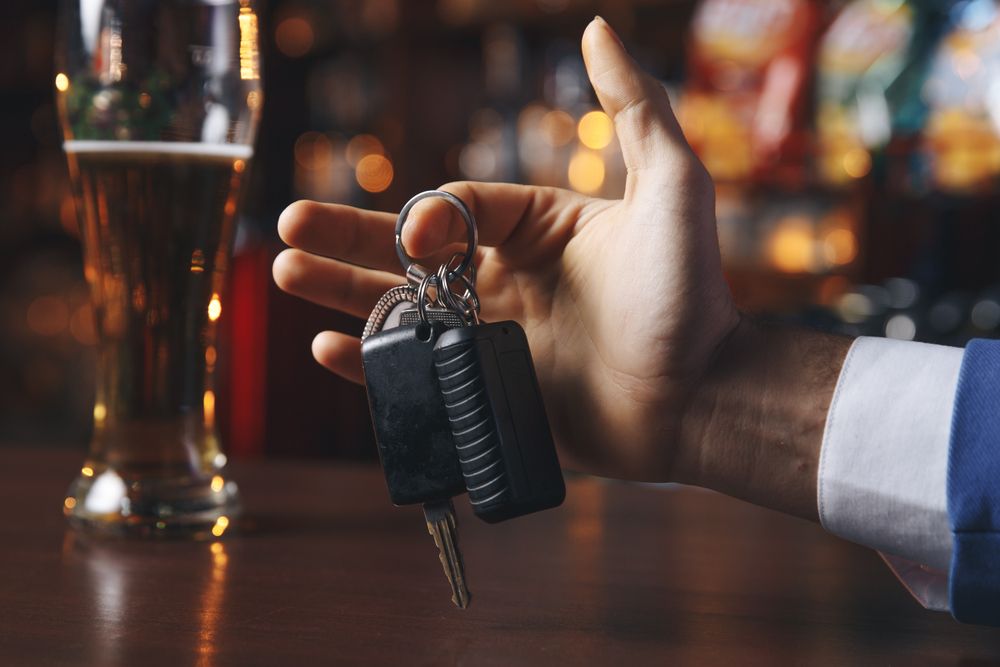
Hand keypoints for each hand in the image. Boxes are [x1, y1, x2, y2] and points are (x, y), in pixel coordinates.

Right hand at [273, 18, 849, 518]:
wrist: (704, 401)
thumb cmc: (692, 297)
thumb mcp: (673, 189)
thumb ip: (636, 109)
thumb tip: (596, 28)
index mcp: (536, 229)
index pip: (458, 208)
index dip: (428, 217)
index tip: (416, 237)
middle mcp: (506, 280)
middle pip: (408, 254)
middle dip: (346, 238)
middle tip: (288, 227)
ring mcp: (493, 340)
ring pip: (400, 312)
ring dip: (340, 293)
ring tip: (284, 274)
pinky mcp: (489, 393)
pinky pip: (418, 376)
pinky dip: (371, 365)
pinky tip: (328, 347)